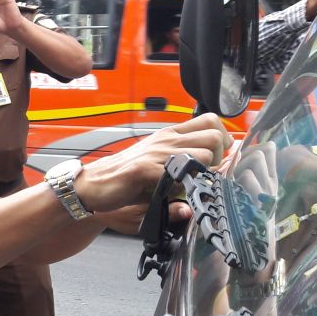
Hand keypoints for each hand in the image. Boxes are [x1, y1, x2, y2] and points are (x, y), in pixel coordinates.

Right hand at [74, 113, 231, 212]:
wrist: (93, 185)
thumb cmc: (126, 178)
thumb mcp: (160, 164)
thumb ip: (185, 162)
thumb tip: (216, 163)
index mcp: (170, 135)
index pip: (210, 121)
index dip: (223, 140)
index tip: (217, 158)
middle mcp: (166, 139)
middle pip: (215, 135)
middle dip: (220, 158)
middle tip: (207, 174)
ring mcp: (156, 153)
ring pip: (204, 155)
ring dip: (204, 174)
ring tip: (191, 186)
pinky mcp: (145, 169)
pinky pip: (178, 173)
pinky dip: (184, 186)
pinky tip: (175, 194)